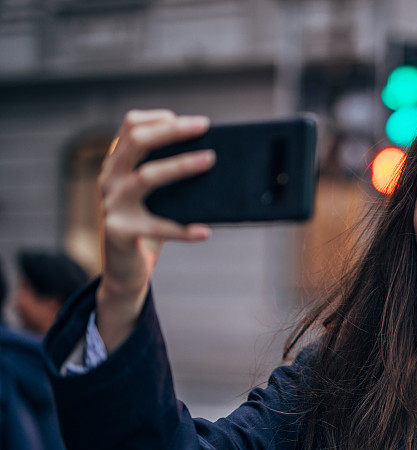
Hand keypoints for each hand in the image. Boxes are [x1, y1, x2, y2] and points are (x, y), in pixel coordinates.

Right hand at [96, 109, 214, 350]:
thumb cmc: (146, 225)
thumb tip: (213, 158)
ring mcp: (112, 204)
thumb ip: (169, 175)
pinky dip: (183, 230)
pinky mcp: (120, 232)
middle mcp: (109, 178)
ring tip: (209, 160)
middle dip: (172, 131)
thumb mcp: (153, 195)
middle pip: (137, 141)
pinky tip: (204, 232)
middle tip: (204, 126)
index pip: (131, 126)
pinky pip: (157, 228)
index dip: (160, 118)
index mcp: (116, 164)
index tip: (193, 122)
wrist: (123, 270)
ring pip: (146, 176)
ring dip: (180, 166)